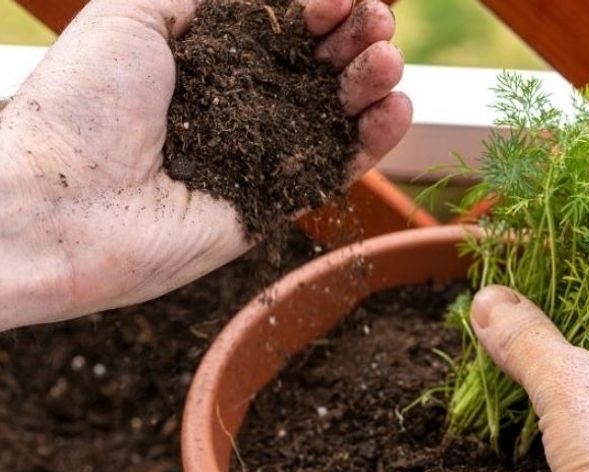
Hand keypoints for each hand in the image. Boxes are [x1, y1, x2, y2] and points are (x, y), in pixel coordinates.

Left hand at [0, 0, 409, 329]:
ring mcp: (260, 156)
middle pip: (317, 68)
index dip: (319, 9)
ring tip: (388, 62)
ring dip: (370, 84)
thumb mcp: (133, 14)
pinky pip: (335, 170)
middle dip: (354, 40)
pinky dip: (373, 142)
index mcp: (209, 60)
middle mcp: (240, 106)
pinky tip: (397, 109)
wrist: (60, 203)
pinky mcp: (274, 204)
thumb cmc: (84, 102)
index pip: (283, 29)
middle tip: (379, 24)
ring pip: (335, 116)